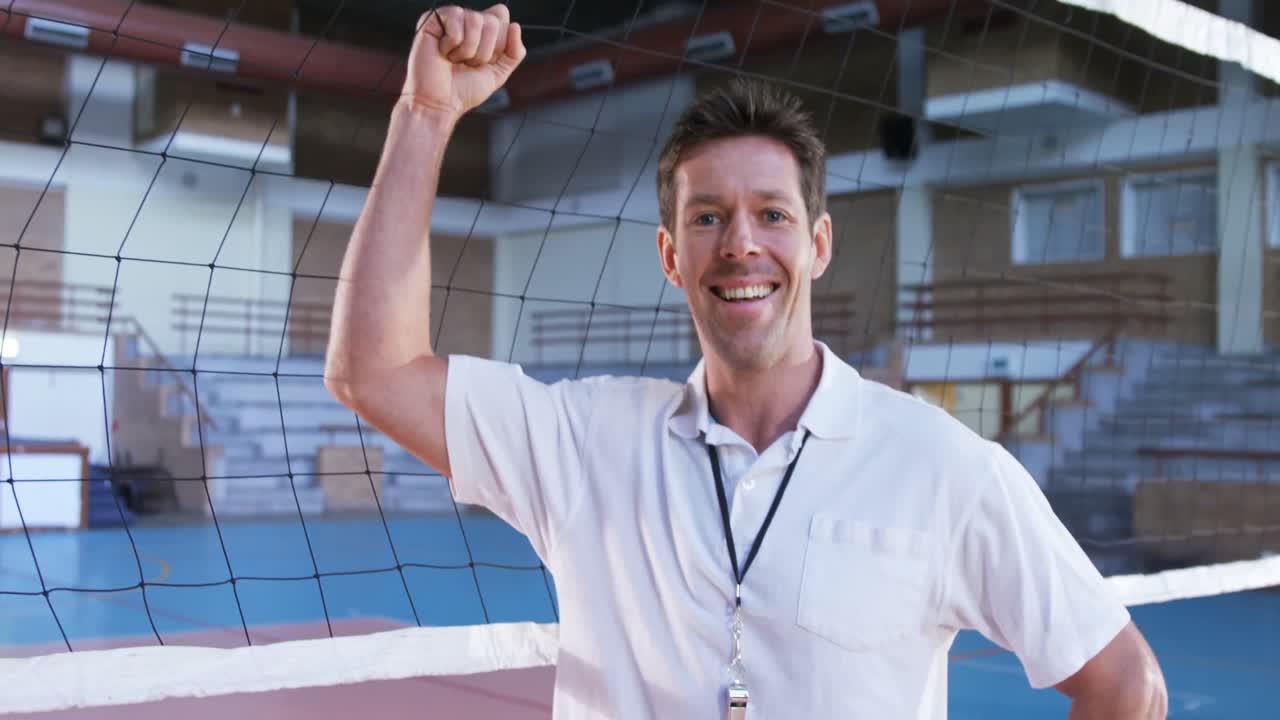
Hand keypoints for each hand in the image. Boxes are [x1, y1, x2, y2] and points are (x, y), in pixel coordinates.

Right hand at [404, 4, 526, 117]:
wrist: (439, 103)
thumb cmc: (463, 90)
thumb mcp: (498, 73)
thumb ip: (514, 52)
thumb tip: (515, 26)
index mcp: (484, 31)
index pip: (502, 17)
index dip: (498, 45)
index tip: (483, 63)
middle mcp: (468, 21)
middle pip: (492, 21)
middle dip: (484, 51)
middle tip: (467, 63)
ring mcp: (450, 20)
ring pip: (475, 19)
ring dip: (468, 49)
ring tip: (454, 59)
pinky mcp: (433, 20)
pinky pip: (456, 17)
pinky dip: (452, 42)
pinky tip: (442, 52)